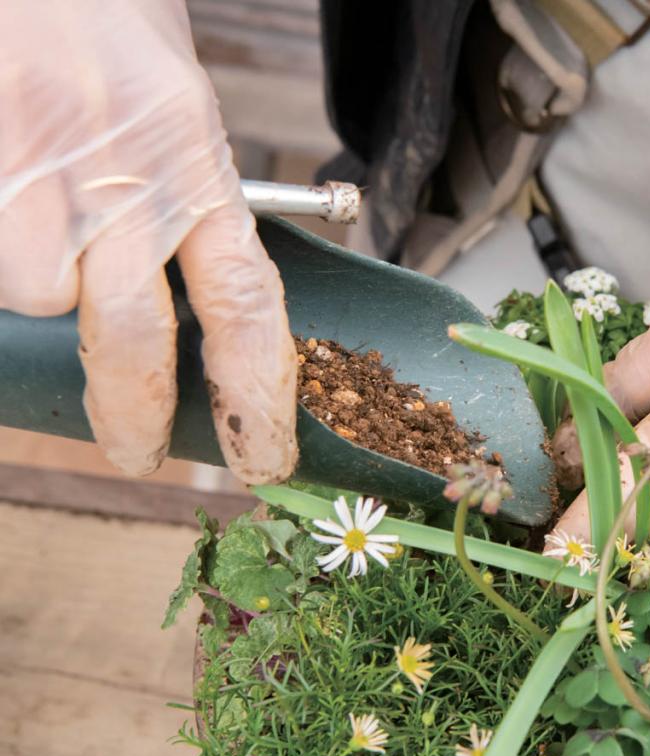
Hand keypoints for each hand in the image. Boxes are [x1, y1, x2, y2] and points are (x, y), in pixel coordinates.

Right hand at [0, 1, 296, 480]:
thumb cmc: (107, 20)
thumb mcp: (179, 109)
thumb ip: (190, 202)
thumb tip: (199, 303)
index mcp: (195, 166)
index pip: (246, 306)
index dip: (257, 397)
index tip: (263, 457)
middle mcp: (122, 176)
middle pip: (131, 337)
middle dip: (132, 411)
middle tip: (136, 450)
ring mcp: (34, 170)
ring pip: (30, 292)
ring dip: (34, 281)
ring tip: (36, 215)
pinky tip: (9, 186)